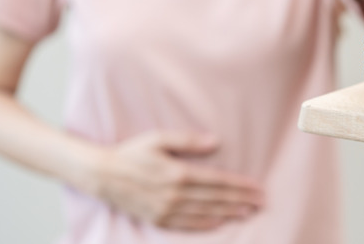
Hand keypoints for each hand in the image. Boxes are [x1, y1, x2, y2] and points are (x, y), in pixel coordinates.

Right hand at [92, 132, 263, 230]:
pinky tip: (220, 222)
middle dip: (242, 200)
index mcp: (178, 173)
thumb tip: (216, 141)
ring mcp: (166, 209)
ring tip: (248, 212)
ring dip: (229, 213)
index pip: (219, 181)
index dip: (240, 186)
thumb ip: (189, 140)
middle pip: (217, 198)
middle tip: (261, 202)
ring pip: (206, 212)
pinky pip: (187, 224)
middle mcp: (175, 194)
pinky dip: (206, 224)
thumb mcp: (159, 138)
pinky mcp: (158, 218)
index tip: (258, 188)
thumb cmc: (132, 152)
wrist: (102, 175)